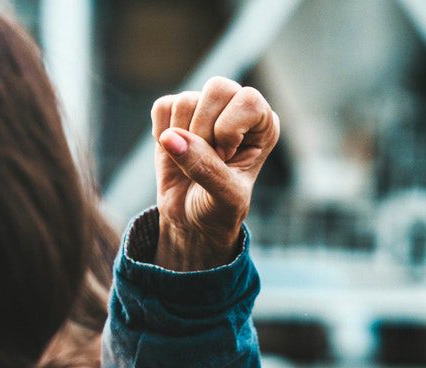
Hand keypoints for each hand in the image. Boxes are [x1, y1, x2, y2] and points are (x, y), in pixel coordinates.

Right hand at [152, 78, 280, 271]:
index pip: (249, 100)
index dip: (229, 131)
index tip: (225, 158)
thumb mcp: (224, 198)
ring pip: (186, 101)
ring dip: (182, 138)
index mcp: (263, 125)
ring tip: (191, 162)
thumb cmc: (218, 210)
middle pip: (217, 88)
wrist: (191, 221)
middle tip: (206, 160)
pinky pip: (163, 107)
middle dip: (204, 131)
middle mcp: (236, 108)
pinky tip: (174, 153)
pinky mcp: (175, 113)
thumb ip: (205, 168)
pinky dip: (161, 134)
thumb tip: (170, 137)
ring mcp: (205, 107)